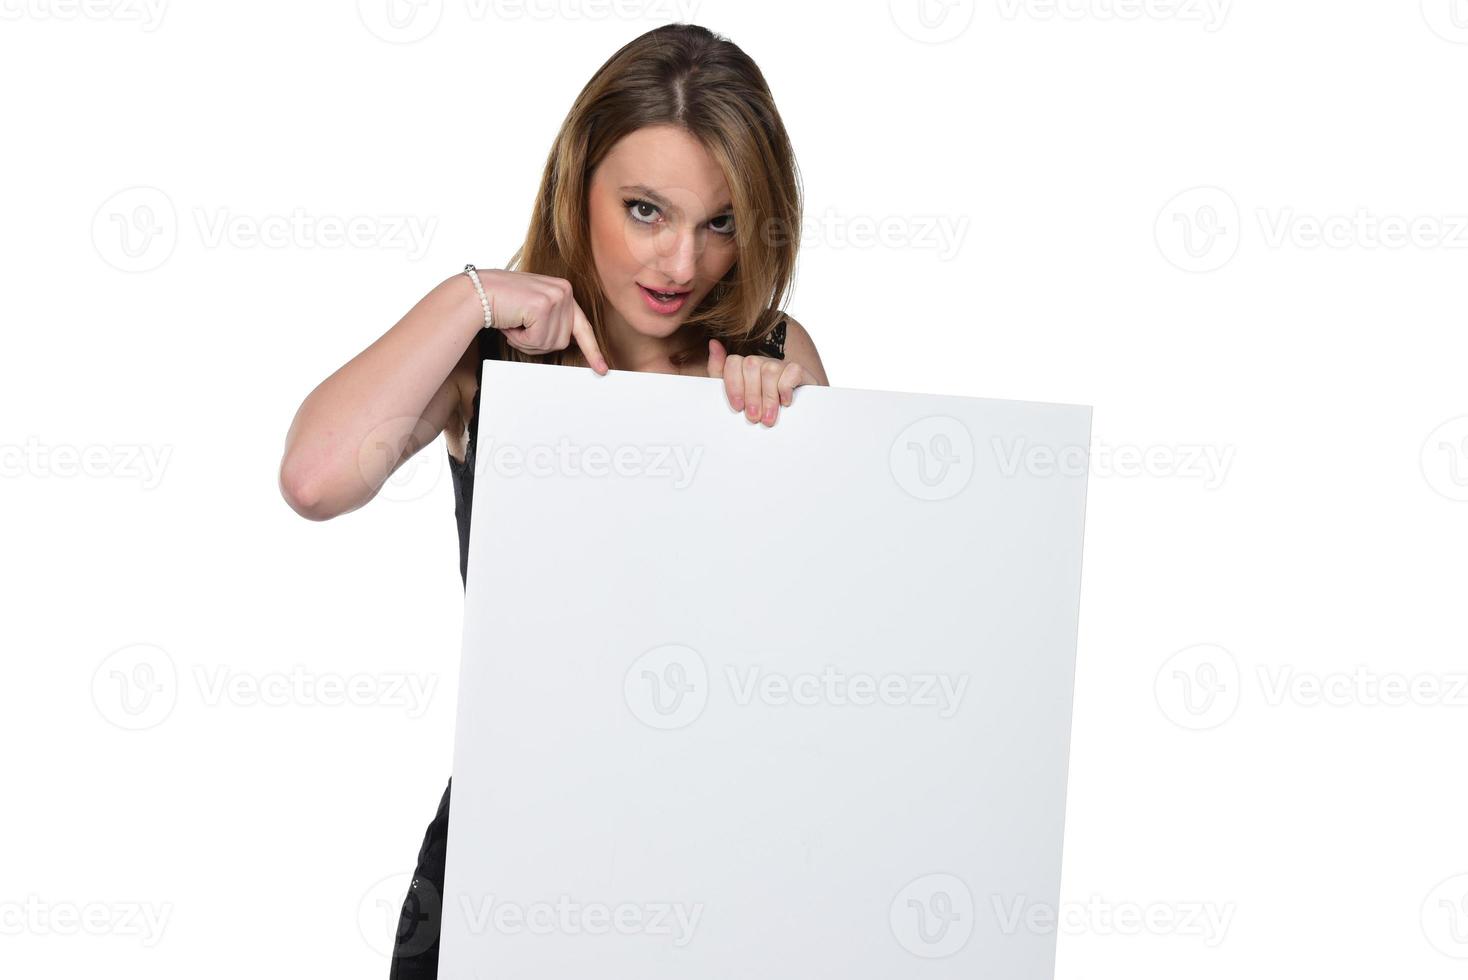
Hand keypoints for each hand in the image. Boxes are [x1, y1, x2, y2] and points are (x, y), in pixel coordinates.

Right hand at [470, 268, 607, 373]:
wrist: (476, 292)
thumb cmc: (501, 303)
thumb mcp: (533, 309)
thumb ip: (551, 321)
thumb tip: (563, 342)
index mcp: (564, 291)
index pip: (582, 327)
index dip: (592, 351)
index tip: (602, 369)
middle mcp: (565, 291)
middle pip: (562, 341)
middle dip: (538, 342)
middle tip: (520, 326)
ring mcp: (556, 297)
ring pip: (550, 343)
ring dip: (528, 340)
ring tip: (514, 322)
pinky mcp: (543, 305)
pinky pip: (537, 340)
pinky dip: (521, 338)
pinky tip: (512, 322)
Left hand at [706, 338, 813, 426]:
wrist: (792, 417)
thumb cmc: (759, 408)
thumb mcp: (735, 394)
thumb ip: (719, 371)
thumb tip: (713, 342)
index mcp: (745, 366)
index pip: (733, 362)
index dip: (734, 385)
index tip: (738, 407)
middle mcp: (762, 362)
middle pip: (751, 365)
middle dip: (751, 395)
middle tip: (754, 417)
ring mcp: (780, 364)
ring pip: (770, 369)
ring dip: (768, 397)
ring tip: (768, 418)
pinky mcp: (799, 371)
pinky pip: (791, 371)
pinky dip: (786, 388)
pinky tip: (785, 403)